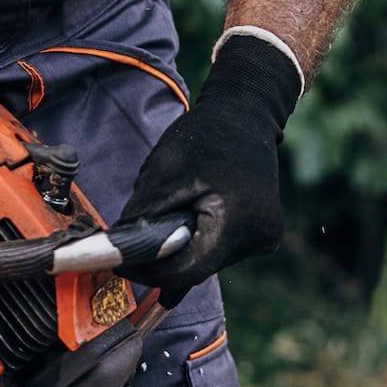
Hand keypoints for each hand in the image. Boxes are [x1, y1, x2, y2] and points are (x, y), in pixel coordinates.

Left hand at [118, 35, 301, 294]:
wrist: (246, 113)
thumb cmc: (203, 137)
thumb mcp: (162, 175)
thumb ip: (142, 220)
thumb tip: (119, 255)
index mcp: (238, 224)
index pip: (186, 271)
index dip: (149, 272)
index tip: (120, 266)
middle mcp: (260, 239)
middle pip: (199, 269)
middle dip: (164, 261)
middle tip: (132, 250)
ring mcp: (266, 239)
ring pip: (210, 260)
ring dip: (183, 250)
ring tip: (166, 223)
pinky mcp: (265, 234)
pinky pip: (222, 249)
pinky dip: (200, 241)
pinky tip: (187, 226)